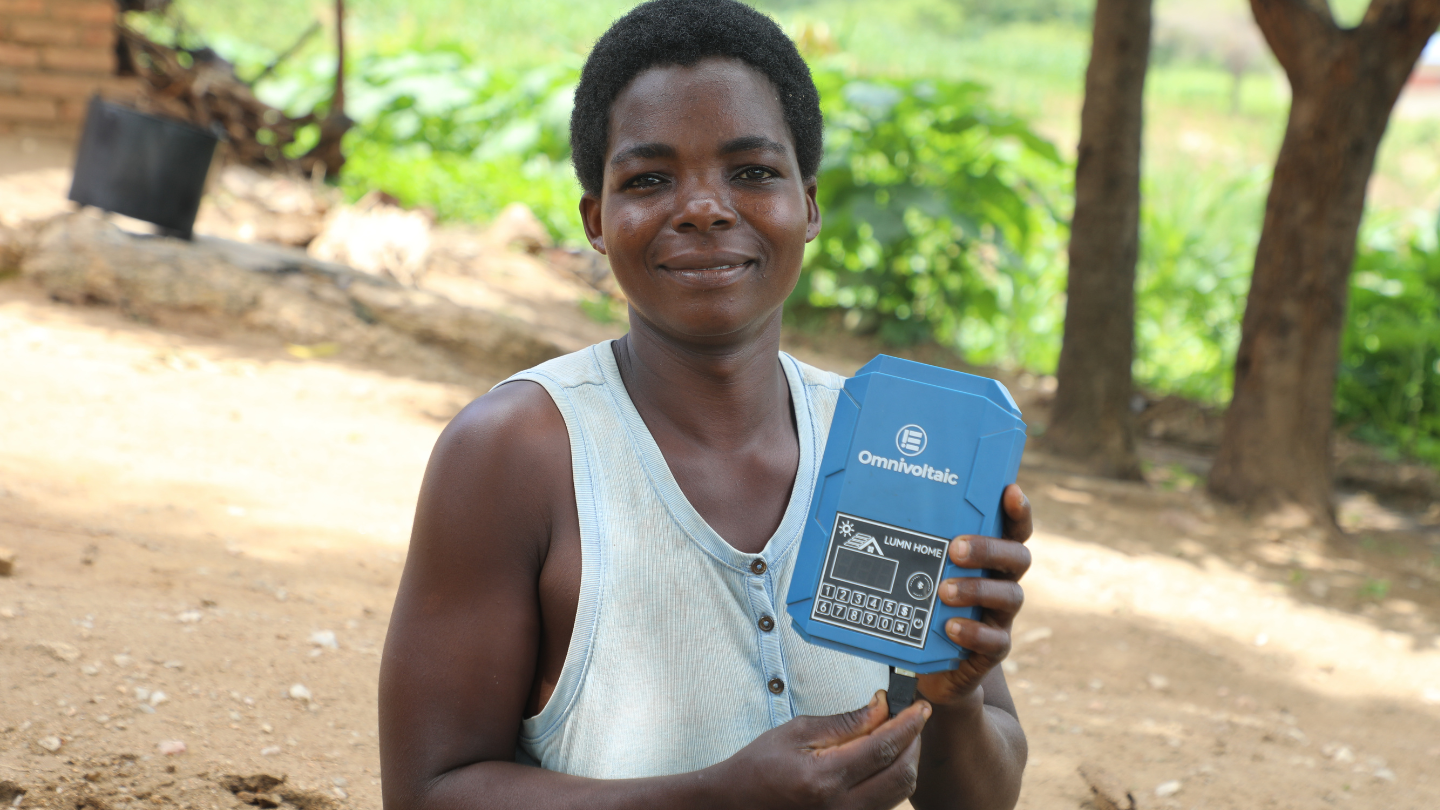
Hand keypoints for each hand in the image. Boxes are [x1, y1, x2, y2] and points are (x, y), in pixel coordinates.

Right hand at [712, 692, 930, 808]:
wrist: (737, 803)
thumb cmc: (761, 765)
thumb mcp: (798, 732)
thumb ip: (845, 722)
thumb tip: (882, 707)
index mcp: (824, 778)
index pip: (883, 748)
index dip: (907, 724)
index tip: (920, 706)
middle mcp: (841, 807)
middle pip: (901, 775)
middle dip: (914, 742)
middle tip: (913, 717)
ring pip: (899, 793)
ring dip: (907, 760)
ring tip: (899, 734)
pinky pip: (885, 803)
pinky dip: (893, 777)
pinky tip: (885, 758)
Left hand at [918, 484, 1032, 706]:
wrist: (937, 665)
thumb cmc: (928, 605)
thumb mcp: (924, 572)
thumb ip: (917, 548)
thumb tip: (869, 511)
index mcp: (991, 558)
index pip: (1015, 529)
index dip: (1019, 510)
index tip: (1010, 491)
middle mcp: (1002, 581)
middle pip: (1018, 558)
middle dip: (990, 549)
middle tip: (957, 548)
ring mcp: (1000, 616)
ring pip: (1010, 597)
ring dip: (977, 589)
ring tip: (944, 590)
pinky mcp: (993, 648)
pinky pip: (996, 641)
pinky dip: (974, 633)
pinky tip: (951, 626)